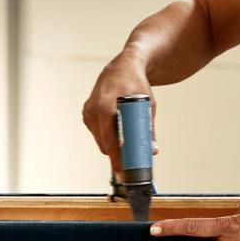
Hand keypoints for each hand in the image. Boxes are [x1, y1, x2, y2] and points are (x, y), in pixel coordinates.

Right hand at [82, 54, 158, 178]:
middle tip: (132, 163)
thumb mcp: (147, 105)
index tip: (124, 172)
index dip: (117, 159)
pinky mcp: (87, 114)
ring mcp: (88, 112)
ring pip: (101, 140)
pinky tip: (118, 131)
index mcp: (106, 107)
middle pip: (104, 144)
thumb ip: (148, 129)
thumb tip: (152, 151)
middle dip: (118, 155)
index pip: (110, 142)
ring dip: (113, 145)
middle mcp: (93, 110)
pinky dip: (107, 136)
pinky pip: (98, 133)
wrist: (122, 68)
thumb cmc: (136, 84)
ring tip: (128, 144)